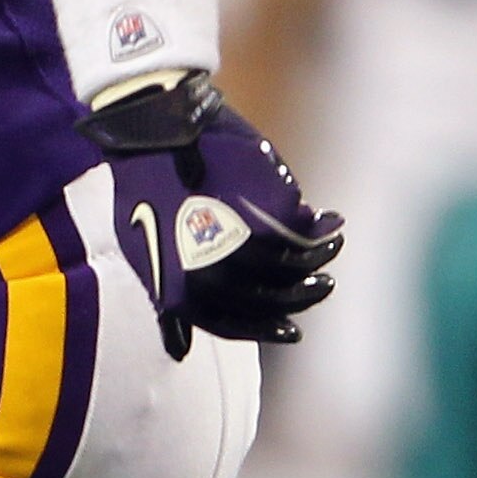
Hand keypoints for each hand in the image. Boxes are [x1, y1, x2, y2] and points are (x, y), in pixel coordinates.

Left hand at [79, 72, 341, 360]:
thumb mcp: (144, 251)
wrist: (154, 128)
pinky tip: (328, 224)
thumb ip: (170, 301)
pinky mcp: (257, 206)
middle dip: (302, 295)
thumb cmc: (145, 187)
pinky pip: (297, 231)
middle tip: (324, 285)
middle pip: (267, 298)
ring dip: (318, 260)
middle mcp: (207, 272)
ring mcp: (236, 241)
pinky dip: (319, 231)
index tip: (292, 332)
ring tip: (332, 247)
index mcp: (177, 288)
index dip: (264, 329)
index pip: (229, 323)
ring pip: (289, 265)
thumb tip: (179, 349)